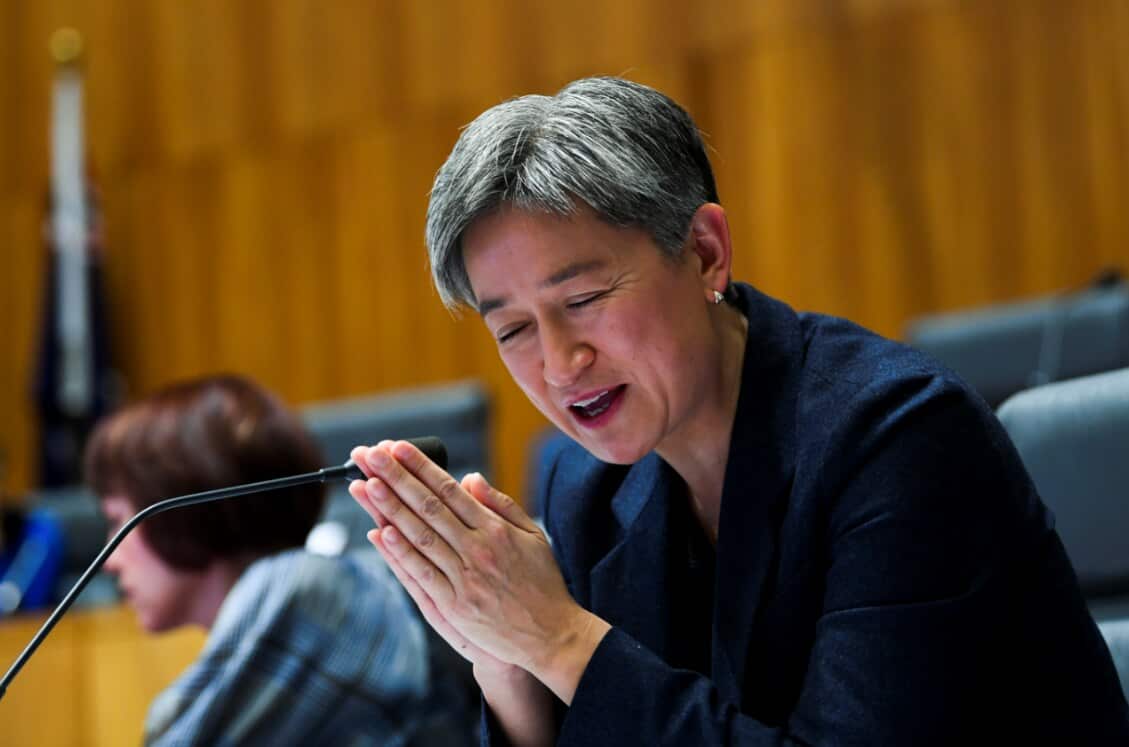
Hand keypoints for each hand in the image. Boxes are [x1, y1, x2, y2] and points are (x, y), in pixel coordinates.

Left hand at [347, 440, 608, 701]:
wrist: (550, 634)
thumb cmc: (542, 582)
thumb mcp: (533, 535)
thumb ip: (501, 504)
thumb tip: (471, 478)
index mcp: (495, 529)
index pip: (450, 490)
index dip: (421, 467)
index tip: (398, 448)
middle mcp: (478, 549)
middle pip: (429, 507)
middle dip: (396, 478)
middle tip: (370, 455)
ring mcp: (464, 578)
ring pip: (420, 537)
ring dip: (390, 509)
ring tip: (365, 485)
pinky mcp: (454, 606)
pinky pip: (422, 574)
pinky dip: (400, 554)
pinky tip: (381, 533)